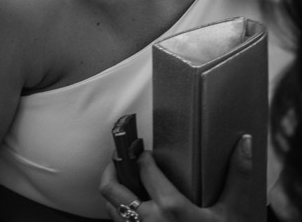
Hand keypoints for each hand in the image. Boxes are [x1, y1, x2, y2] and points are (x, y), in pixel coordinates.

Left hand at [99, 136, 252, 220]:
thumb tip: (244, 142)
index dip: (142, 156)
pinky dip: (119, 212)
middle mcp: (148, 221)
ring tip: (122, 181)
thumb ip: (238, 176)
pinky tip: (132, 208)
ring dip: (112, 192)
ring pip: (110, 208)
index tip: (146, 151)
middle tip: (118, 158)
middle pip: (110, 188)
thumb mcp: (234, 212)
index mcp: (170, 207)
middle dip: (110, 168)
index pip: (144, 169)